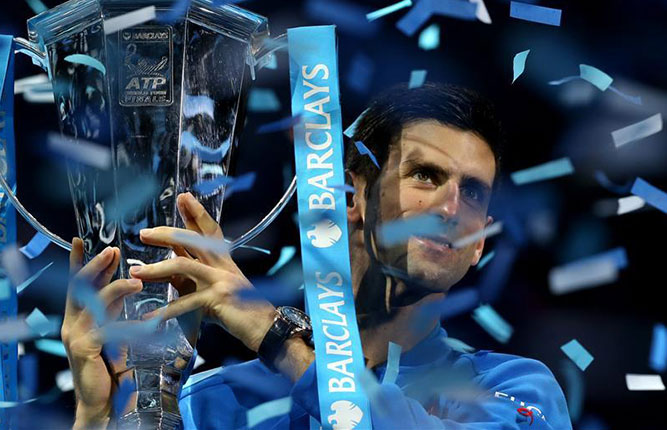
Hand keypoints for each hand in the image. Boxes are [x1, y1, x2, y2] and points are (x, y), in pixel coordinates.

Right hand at [62, 239, 142, 428]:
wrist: (106, 401)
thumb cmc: (114, 365)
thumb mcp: (115, 329)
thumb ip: (116, 308)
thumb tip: (132, 281)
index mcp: (80, 315)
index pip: (78, 282)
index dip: (79, 260)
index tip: (80, 238)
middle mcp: (73, 322)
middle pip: (80, 285)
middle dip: (96, 265)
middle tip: (112, 250)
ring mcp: (76, 334)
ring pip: (92, 302)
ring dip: (115, 288)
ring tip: (136, 281)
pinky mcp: (85, 348)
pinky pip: (107, 328)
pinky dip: (127, 321)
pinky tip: (146, 320)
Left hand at [133, 192, 275, 352]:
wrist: (264, 328)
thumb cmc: (239, 311)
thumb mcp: (213, 289)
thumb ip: (192, 279)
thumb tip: (166, 273)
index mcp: (223, 261)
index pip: (208, 231)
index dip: (196, 213)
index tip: (183, 198)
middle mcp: (222, 266)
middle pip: (192, 240)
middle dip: (167, 233)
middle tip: (144, 234)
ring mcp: (221, 280)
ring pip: (183, 265)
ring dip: (156, 269)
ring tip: (136, 273)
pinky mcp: (217, 299)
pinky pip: (185, 302)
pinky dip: (166, 311)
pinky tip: (150, 317)